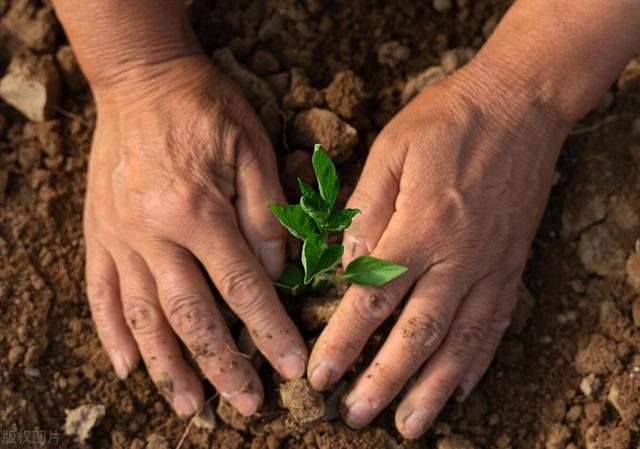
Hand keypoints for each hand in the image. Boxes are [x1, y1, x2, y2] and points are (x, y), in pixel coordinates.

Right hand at [84, 56, 307, 416]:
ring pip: (142, 318)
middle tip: (246, 404)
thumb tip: (274, 275)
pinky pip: (99, 294)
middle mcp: (152, 234)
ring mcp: (118, 238)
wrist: (142, 79)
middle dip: (222, 366)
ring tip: (189, 406)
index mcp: (198, 212)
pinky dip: (112, 335)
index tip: (290, 369)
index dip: (270, 334)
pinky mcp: (98, 234)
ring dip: (167, 367)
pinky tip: (126, 368)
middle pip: (191, 317)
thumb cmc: (205, 109)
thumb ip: (266, 216)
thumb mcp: (253, 150)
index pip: (243, 290)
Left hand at [307, 65, 570, 436]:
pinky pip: (496, 323)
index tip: (321, 376)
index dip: (344, 342)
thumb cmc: (446, 121)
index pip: (373, 299)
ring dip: (432, 389)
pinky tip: (460, 389)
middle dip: (384, 381)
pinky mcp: (512, 265)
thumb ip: (366, 211)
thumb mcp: (392, 151)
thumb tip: (347, 266)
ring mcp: (490, 266)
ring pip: (460, 341)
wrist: (518, 105)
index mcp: (420, 227)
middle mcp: (458, 257)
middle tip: (357, 416)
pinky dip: (478, 361)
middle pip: (417, 333)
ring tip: (410, 425)